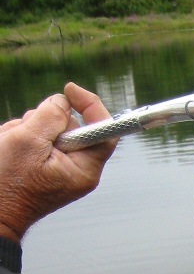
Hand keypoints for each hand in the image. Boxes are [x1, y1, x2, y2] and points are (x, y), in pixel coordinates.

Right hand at [0, 83, 116, 242]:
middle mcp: (79, 170)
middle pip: (73, 126)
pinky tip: (12, 148)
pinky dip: (24, 137)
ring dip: (30, 129)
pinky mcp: (48, 166)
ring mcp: (63, 168)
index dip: (92, 106)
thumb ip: (51, 117)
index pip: (105, 132)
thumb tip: (64, 103)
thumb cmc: (7, 183)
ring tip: (13, 146)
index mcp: (84, 170)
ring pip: (52, 130)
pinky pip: (40, 140)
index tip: (70, 90)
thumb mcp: (28, 141)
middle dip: (47, 121)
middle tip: (26, 134)